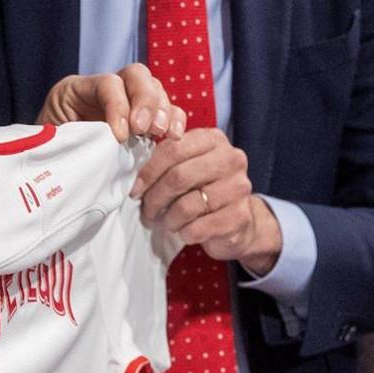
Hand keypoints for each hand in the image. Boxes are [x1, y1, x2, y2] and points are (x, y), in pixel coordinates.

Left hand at [37, 63, 186, 142]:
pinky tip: (174, 136)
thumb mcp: (54, 142)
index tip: (120, 136)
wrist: (50, 168)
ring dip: (161, 110)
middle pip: (135, 75)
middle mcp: (105, 89)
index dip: (117, 106)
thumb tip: (102, 144)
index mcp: (75, 89)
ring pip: (155, 88)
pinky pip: (168, 110)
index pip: (107, 83)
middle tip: (144, 129)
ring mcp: (127, 101)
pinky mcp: (144, 119)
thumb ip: (75, 138)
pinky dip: (175, 119)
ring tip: (160, 133)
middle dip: (144, 101)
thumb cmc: (49, 154)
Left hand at [131, 128, 282, 273]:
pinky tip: (182, 231)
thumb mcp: (186, 165)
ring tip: (162, 222)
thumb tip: (133, 173)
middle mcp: (231, 160)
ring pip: (187, 205)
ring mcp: (239, 188)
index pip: (173, 149)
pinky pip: (199, 227)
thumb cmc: (203, 187)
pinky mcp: (240, 217)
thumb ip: (165, 159)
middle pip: (179, 177)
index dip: (148, 171)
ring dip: (167, 218)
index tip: (135, 190)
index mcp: (213, 140)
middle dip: (155, 197)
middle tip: (146, 210)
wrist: (237, 219)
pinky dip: (183, 232)